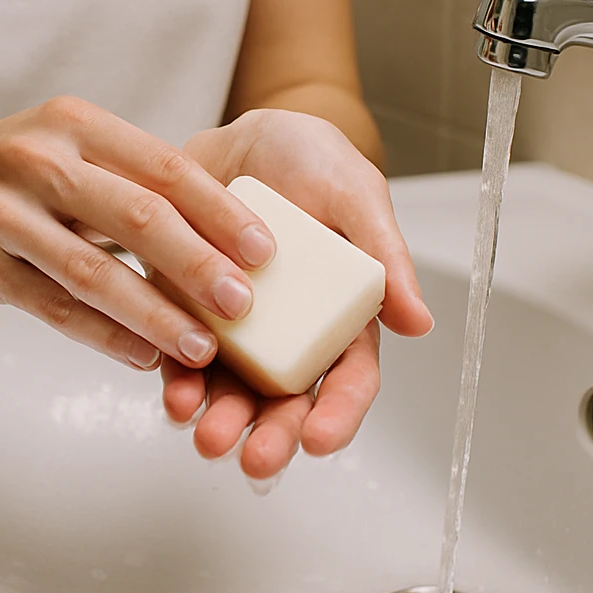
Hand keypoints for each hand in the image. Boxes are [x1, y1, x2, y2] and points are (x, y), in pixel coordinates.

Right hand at [0, 97, 277, 371]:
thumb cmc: (17, 172)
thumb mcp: (71, 147)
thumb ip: (134, 179)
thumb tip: (228, 232)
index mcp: (76, 123)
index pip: (164, 167)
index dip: (220, 211)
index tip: (264, 251)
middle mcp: (38, 159)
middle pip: (136, 217)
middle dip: (198, 266)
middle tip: (244, 305)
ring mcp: (2, 211)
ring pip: (93, 272)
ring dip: (154, 315)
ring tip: (201, 348)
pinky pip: (52, 306)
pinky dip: (103, 335)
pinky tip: (143, 355)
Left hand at [164, 108, 434, 479]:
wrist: (244, 134)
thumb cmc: (313, 161)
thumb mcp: (356, 195)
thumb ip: (385, 257)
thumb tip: (418, 322)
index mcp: (341, 317)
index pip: (349, 379)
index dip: (338, 415)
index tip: (319, 438)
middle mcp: (290, 335)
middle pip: (287, 403)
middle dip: (272, 437)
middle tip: (256, 458)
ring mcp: (239, 329)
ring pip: (232, 393)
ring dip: (220, 421)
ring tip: (204, 436)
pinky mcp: (188, 311)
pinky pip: (182, 358)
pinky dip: (178, 382)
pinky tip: (174, 395)